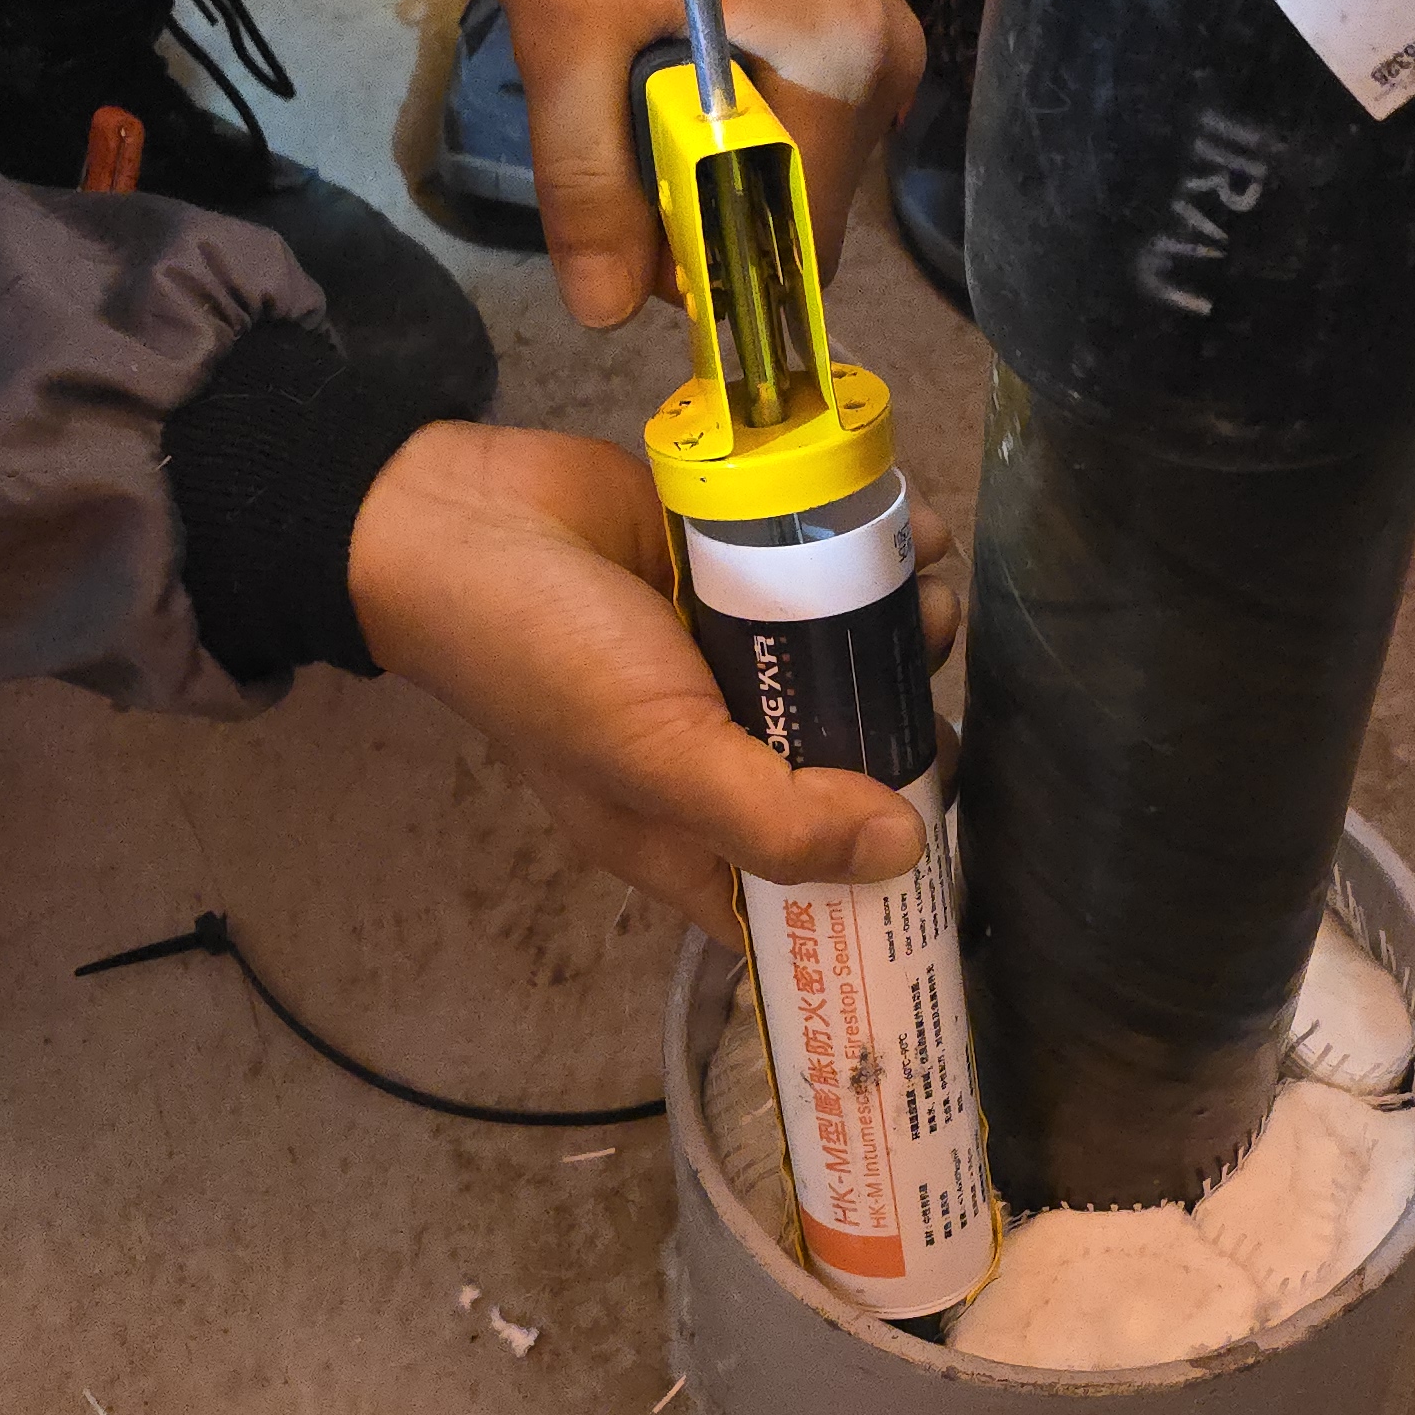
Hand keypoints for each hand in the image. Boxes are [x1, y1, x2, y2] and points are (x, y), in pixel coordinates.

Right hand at [348, 422, 959, 945]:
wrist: (463, 514)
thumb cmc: (540, 656)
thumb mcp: (654, 759)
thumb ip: (775, 819)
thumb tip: (904, 851)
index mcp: (690, 835)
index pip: (804, 900)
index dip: (876, 895)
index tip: (951, 862)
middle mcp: (723, 755)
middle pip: (854, 773)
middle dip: (911, 736)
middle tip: (934, 693)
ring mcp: (741, 660)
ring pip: (859, 664)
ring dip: (909, 630)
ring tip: (925, 599)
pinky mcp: (747, 571)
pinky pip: (838, 575)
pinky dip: (886, 556)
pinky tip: (914, 542)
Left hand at [489, 0, 923, 328]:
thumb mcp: (567, 26)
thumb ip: (585, 176)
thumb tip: (606, 312)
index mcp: (843, 68)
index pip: (799, 247)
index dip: (716, 273)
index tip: (635, 240)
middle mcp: (887, 62)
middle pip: (798, 209)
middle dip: (708, 213)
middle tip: (617, 157)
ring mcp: (877, 32)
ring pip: (793, 164)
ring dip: (713, 164)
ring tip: (636, 96)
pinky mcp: (850, 11)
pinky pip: (797, 112)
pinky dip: (732, 119)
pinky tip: (670, 67)